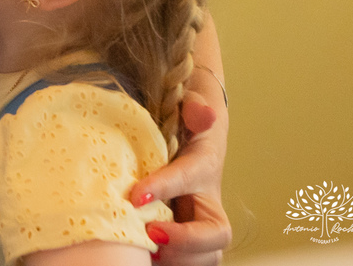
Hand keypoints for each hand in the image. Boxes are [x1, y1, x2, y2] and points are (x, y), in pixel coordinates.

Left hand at [130, 91, 230, 264]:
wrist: (188, 132)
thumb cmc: (184, 118)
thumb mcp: (191, 102)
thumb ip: (195, 106)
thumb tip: (202, 114)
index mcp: (204, 166)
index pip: (189, 177)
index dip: (165, 188)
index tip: (136, 196)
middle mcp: (207, 203)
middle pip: (215, 235)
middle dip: (187, 243)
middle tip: (150, 234)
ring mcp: (198, 225)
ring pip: (206, 256)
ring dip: (180, 259)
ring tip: (144, 250)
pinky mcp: (184, 240)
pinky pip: (185, 261)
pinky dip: (170, 264)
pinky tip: (140, 258)